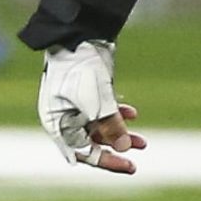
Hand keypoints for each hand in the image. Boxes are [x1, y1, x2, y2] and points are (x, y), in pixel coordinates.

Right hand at [38, 40, 146, 171]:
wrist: (80, 35)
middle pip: (92, 142)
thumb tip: (124, 149)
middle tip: (137, 156)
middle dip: (117, 149)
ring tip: (143, 141)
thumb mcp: (98, 101)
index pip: (82, 152)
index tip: (129, 166)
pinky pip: (103, 112)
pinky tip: (133, 113)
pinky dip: (118, 114)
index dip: (106, 161)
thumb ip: (111, 126)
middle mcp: (64, 118)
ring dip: (121, 133)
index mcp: (57, 123)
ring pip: (100, 128)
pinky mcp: (86, 95)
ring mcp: (75, 106)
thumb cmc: (80, 69)